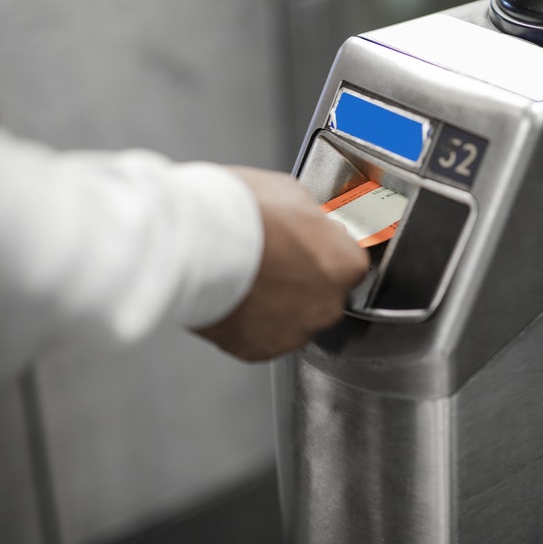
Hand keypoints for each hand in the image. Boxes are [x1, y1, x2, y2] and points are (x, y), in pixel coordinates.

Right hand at [195, 167, 368, 360]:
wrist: (194, 245)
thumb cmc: (240, 215)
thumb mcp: (290, 192)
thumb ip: (310, 218)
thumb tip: (309, 222)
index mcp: (345, 265)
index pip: (348, 262)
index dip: (322, 251)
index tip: (304, 244)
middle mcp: (328, 305)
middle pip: (323, 295)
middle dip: (302, 281)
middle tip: (271, 260)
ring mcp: (294, 332)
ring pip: (293, 320)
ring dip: (277, 305)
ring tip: (248, 279)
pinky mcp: (259, 351)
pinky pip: (261, 337)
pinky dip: (250, 323)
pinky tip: (234, 298)